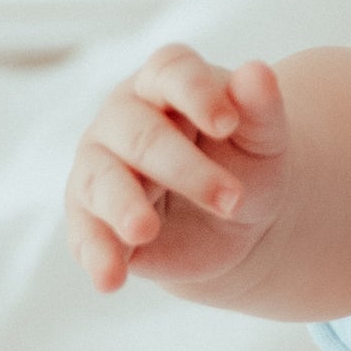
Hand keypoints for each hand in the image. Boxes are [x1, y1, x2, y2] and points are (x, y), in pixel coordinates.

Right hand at [66, 45, 286, 294]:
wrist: (236, 223)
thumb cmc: (248, 162)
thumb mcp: (265, 138)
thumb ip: (261, 106)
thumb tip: (257, 71)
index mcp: (167, 83)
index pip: (171, 71)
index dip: (196, 93)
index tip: (228, 123)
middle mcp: (123, 118)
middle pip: (140, 134)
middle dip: (184, 169)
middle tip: (231, 200)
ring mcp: (100, 167)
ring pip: (101, 179)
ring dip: (123, 206)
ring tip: (145, 230)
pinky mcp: (90, 218)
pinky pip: (85, 233)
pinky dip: (97, 255)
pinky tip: (111, 278)